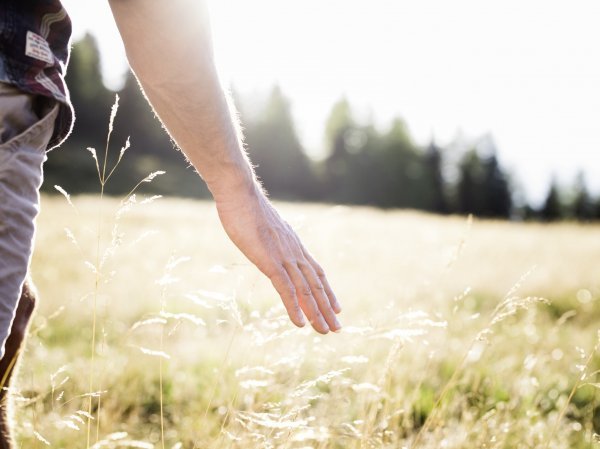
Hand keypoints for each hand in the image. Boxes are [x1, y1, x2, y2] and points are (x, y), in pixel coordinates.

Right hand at [215, 185, 341, 333]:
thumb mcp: (264, 226)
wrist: (240, 193)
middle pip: (316, 285)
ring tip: (324, 331)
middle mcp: (294, 253)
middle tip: (336, 328)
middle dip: (326, 308)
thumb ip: (271, 238)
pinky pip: (285, 289)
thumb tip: (270, 241)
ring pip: (305, 290)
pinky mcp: (270, 261)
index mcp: (293, 245)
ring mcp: (283, 257)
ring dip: (316, 313)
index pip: (316, 272)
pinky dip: (294, 307)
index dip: (327, 291)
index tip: (335, 306)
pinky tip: (300, 323)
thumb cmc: (246, 207)